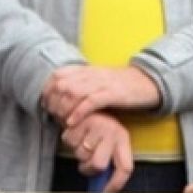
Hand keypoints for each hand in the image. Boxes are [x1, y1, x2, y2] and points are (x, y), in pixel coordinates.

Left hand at [42, 65, 160, 127]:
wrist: (146, 82)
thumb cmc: (122, 85)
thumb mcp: (98, 81)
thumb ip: (82, 85)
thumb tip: (63, 93)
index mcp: (87, 70)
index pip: (59, 74)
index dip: (48, 88)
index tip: (46, 103)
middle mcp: (91, 74)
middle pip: (62, 83)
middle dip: (53, 100)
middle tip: (51, 115)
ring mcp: (101, 83)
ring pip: (73, 92)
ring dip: (63, 107)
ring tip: (60, 120)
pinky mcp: (112, 93)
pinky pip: (91, 102)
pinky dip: (78, 112)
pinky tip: (72, 122)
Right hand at [62, 113, 134, 192]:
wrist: (83, 104)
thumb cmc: (97, 127)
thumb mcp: (108, 142)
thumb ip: (109, 162)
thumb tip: (102, 187)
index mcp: (122, 139)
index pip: (124, 167)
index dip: (115, 184)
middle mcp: (112, 132)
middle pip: (98, 165)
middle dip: (88, 168)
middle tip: (86, 162)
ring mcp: (97, 126)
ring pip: (81, 155)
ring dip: (77, 152)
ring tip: (82, 141)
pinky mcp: (82, 121)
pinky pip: (70, 142)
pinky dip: (69, 140)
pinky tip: (75, 133)